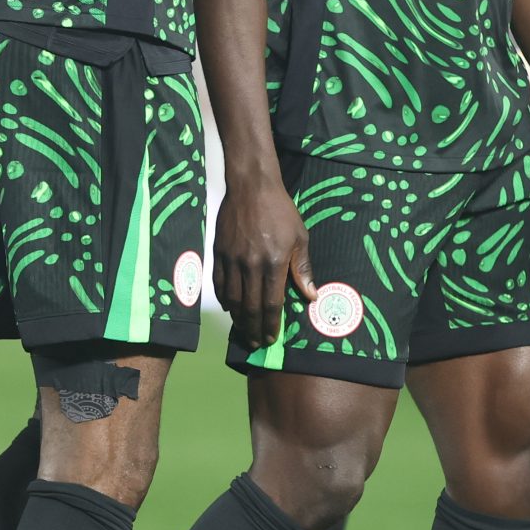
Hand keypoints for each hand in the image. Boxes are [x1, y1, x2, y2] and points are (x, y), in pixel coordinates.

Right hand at [215, 172, 315, 347]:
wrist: (251, 187)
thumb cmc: (281, 211)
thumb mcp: (300, 238)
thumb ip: (302, 269)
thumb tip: (311, 296)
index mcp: (273, 263)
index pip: (271, 304)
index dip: (271, 324)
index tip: (272, 338)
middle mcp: (250, 265)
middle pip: (250, 307)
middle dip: (254, 328)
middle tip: (257, 343)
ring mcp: (231, 260)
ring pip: (232, 299)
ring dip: (238, 319)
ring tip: (244, 330)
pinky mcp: (219, 253)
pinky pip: (218, 283)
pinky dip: (224, 299)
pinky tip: (229, 308)